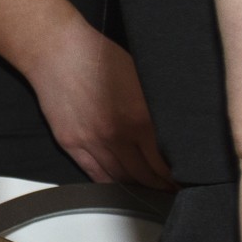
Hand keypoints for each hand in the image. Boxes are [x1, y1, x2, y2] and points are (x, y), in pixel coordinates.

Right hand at [28, 20, 174, 188]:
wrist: (57, 52)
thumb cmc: (99, 57)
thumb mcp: (141, 79)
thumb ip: (155, 108)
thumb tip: (173, 130)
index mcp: (139, 119)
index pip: (163, 163)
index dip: (175, 176)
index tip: (184, 179)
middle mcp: (115, 136)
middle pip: (143, 175)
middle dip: (161, 186)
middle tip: (172, 189)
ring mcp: (90, 142)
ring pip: (120, 178)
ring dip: (137, 187)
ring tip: (151, 190)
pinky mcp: (71, 143)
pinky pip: (94, 174)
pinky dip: (110, 184)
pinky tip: (122, 185)